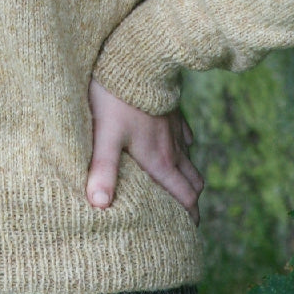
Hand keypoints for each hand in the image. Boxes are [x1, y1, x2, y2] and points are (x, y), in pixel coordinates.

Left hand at [86, 77, 203, 223]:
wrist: (136, 59)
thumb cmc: (117, 99)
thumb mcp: (106, 136)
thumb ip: (103, 170)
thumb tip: (99, 206)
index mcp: (160, 161)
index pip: (185, 198)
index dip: (190, 218)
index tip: (188, 234)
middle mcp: (173, 149)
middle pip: (193, 183)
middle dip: (192, 202)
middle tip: (185, 217)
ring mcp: (175, 130)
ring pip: (191, 160)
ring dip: (188, 176)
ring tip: (177, 187)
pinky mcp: (172, 112)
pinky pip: (184, 136)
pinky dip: (182, 148)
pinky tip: (170, 147)